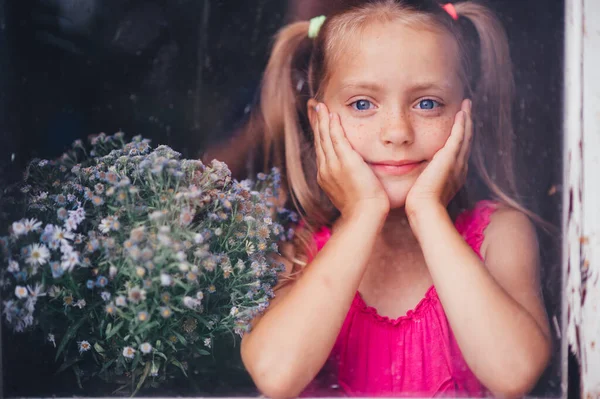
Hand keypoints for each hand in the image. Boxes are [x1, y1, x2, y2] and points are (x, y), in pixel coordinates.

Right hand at [310, 101, 389, 219]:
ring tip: (320, 105)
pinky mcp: (345, 161)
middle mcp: (325, 168)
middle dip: (316, 121)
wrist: (364, 215)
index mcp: (325, 176)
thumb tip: (349, 176)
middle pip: (319, 140)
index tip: (317, 120)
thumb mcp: (347, 192)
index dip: (318, 133)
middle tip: (313, 106)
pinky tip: (332, 114)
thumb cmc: (361, 208)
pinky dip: (333, 125)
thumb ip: (345, 181)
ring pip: (325, 137)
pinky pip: (337, 138)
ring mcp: (333, 165)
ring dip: (323, 119)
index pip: (320, 149)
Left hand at [405, 99, 472, 217]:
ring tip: (466, 106)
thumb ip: (419, 181)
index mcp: (452, 175)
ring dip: (466, 120)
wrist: (424, 208)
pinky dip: (461, 123)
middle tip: (467, 110)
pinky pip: (459, 135)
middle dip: (466, 126)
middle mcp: (459, 168)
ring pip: (465, 136)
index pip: (457, 153)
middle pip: (465, 142)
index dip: (459, 139)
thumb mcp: (422, 189)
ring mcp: (456, 162)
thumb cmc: (418, 204)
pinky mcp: (450, 157)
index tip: (457, 128)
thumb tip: (408, 178)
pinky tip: (461, 112)